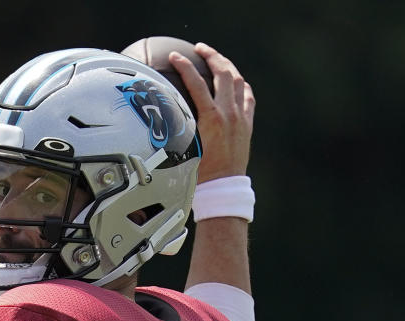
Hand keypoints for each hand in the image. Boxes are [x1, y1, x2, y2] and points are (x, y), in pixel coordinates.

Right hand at [170, 43, 254, 182]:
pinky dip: (240, 85)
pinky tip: (234, 82)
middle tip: (200, 49)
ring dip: (227, 66)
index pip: (196, 82)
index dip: (184, 66)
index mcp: (211, 118)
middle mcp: (229, 113)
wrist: (224, 187)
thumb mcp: (184, 147)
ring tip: (216, 60)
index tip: (174, 56)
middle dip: (211, 56)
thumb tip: (157, 114)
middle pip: (224, 72)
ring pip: (238, 81)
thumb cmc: (199, 172)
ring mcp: (241, 117)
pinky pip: (247, 96)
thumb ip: (175, 128)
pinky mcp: (248, 123)